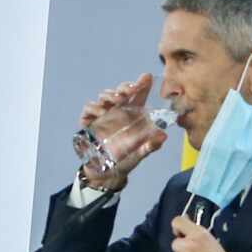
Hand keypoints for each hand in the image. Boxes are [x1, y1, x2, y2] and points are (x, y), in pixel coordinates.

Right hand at [77, 73, 166, 190]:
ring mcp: (103, 116)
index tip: (145, 78)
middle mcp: (118, 111)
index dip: (141, 83)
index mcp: (133, 114)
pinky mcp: (90, 123)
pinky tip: (99, 114)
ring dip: (109, 95)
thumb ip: (151, 145)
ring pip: (103, 96)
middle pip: (120, 91)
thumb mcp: (140, 153)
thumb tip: (163, 136)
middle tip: (127, 93)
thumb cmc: (126, 160)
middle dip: (123, 87)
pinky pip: (88, 110)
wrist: (107, 173)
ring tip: (114, 102)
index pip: (138, 94)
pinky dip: (92, 109)